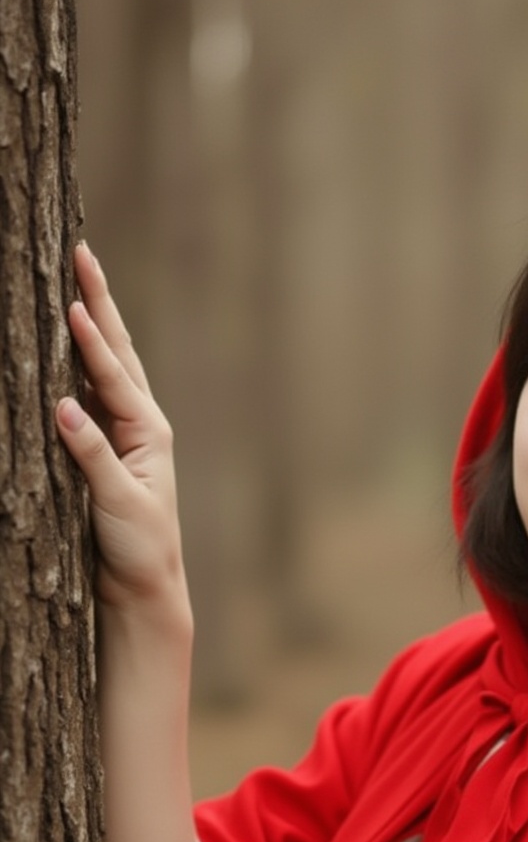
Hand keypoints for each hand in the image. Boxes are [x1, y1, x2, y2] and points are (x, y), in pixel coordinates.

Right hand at [56, 243, 186, 613]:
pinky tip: (63, 337)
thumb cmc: (137, 547)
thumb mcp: (117, 503)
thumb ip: (91, 456)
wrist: (142, 587)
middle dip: (99, 303)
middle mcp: (140, 424)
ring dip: (91, 322)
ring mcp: (121, 432)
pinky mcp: (102, 447)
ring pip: (103, 366)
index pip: (116, 376)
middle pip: (116, 352)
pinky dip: (75, 360)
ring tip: (76, 279)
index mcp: (149, 432)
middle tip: (82, 254)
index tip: (75, 301)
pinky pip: (88, 392)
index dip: (92, 340)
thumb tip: (63, 406)